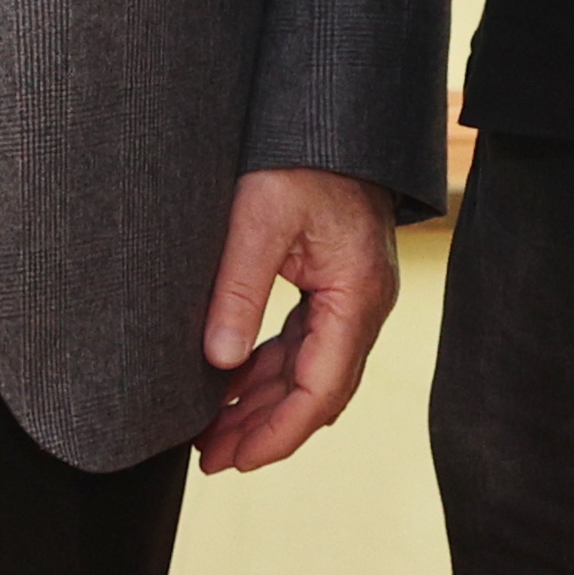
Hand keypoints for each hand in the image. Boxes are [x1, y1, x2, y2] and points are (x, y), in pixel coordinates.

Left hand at [196, 168, 399, 472]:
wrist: (331, 115)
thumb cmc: (299, 156)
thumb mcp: (259, 217)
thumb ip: (239, 289)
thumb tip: (217, 362)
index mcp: (357, 294)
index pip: (321, 389)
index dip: (278, 433)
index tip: (235, 460)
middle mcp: (364, 303)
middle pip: (318, 391)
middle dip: (265, 430)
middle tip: (210, 459)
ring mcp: (353, 295)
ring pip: (310, 371)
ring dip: (265, 403)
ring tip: (212, 432)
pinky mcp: (336, 284)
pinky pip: (306, 344)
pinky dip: (270, 369)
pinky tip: (231, 380)